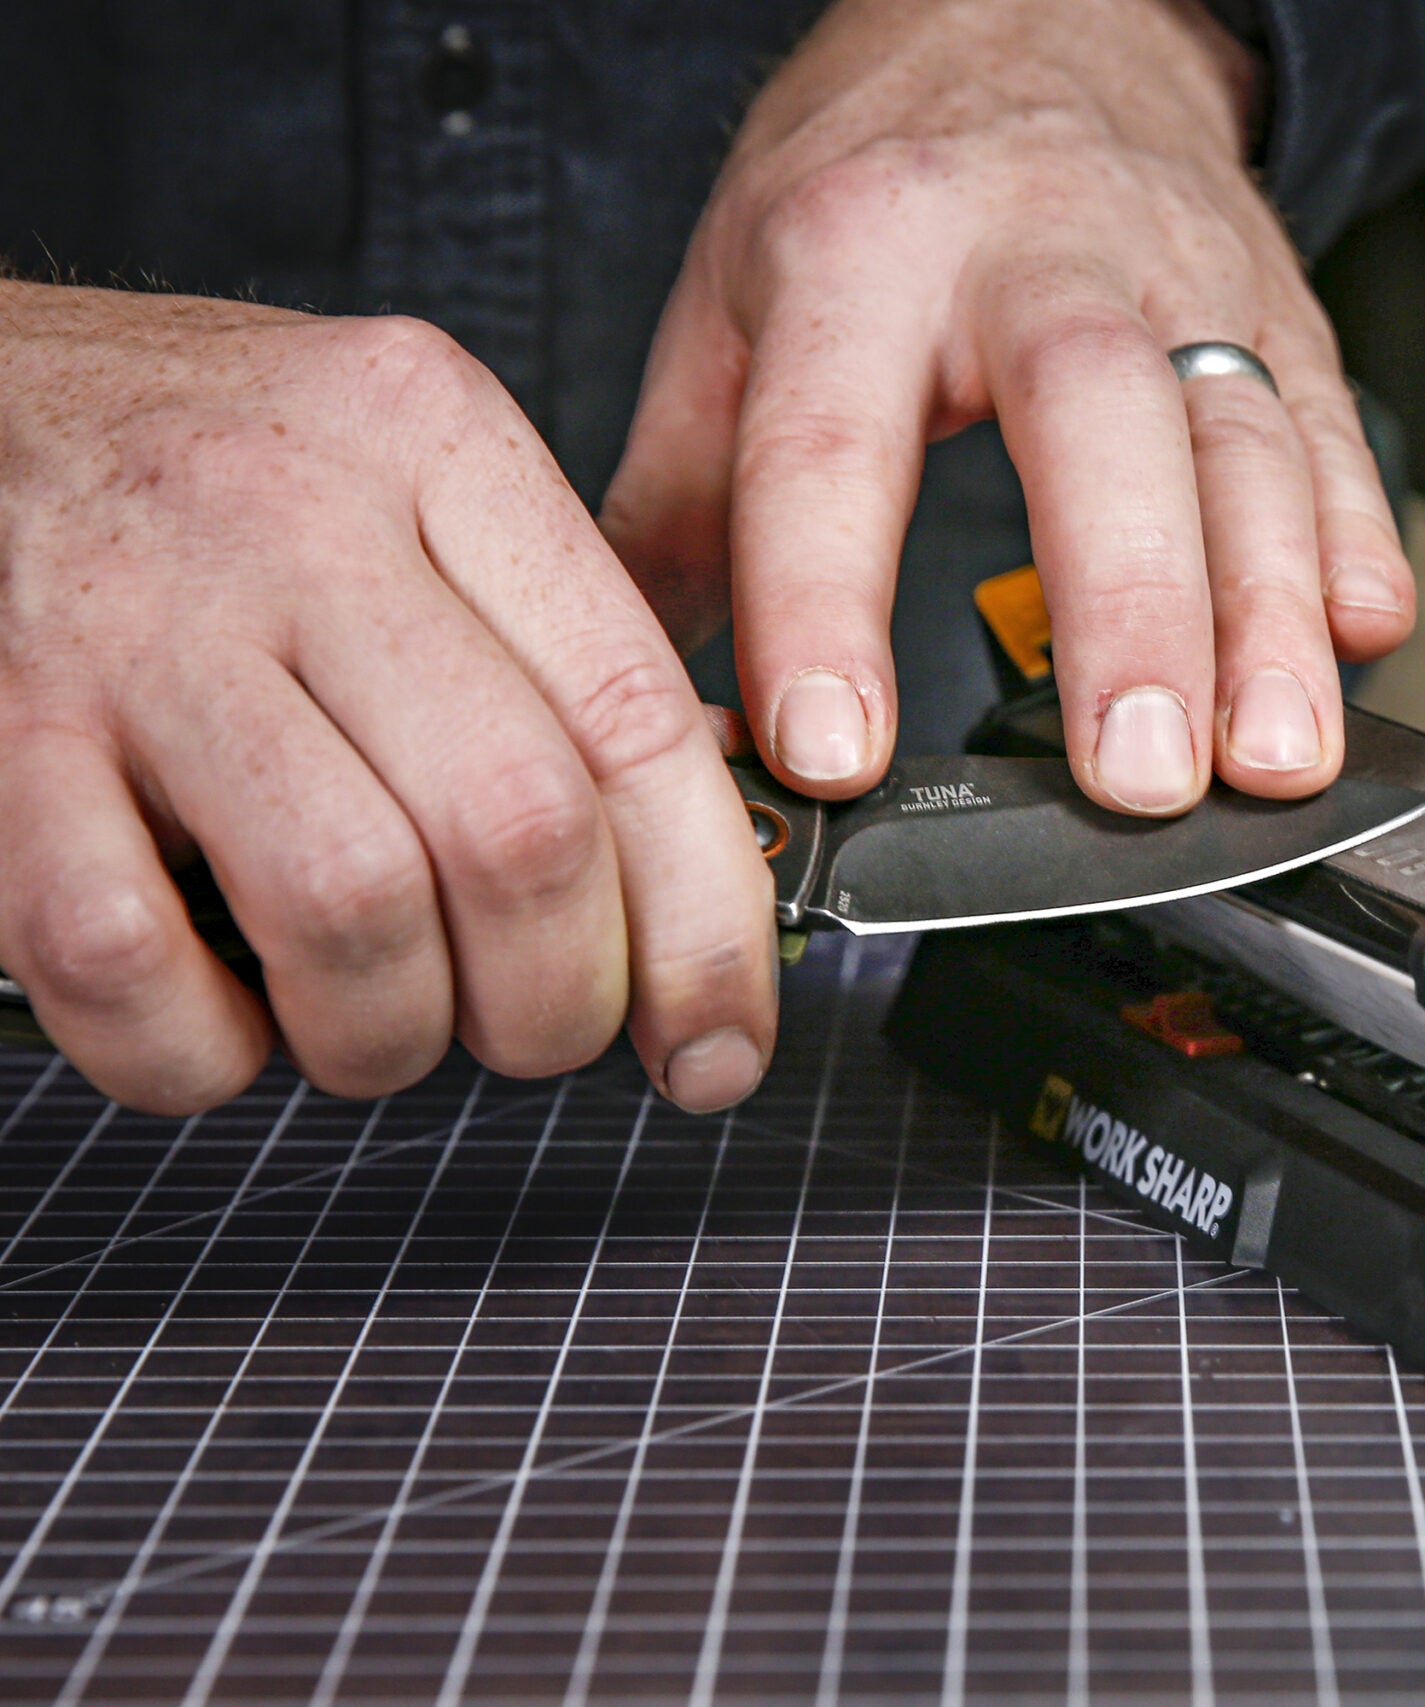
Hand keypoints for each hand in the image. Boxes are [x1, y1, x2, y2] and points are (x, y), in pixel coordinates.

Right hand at [0, 285, 776, 1114]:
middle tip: (529, 1029)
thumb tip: (699, 875)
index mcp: (434, 445)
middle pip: (519, 828)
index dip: (708, 923)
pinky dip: (195, 1048)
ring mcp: (133, 622)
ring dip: (388, 1034)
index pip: (639, 718)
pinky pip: (126, 958)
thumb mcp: (401, 482)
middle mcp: (296, 518)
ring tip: (371, 1022)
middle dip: (556, 1000)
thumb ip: (549, 647)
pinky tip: (215, 1015)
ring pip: (351, 906)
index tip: (721, 1040)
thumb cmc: (195, 475)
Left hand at [603, 0, 1415, 816]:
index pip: (830, 445)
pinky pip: (1331, 423)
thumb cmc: (876, 171)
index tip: (832, 752)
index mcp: (858, 248)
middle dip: (1128, 611)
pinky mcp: (1281, 305)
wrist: (1038, 12)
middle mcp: (1034, 249)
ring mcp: (1179, 273)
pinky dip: (1359, 537)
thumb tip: (639, 693)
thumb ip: (683, 498)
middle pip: (1093, 421)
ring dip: (1267, 611)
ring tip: (1271, 760)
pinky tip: (1360, 639)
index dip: (824, 606)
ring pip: (1242, 439)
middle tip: (1135, 778)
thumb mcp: (733, 296)